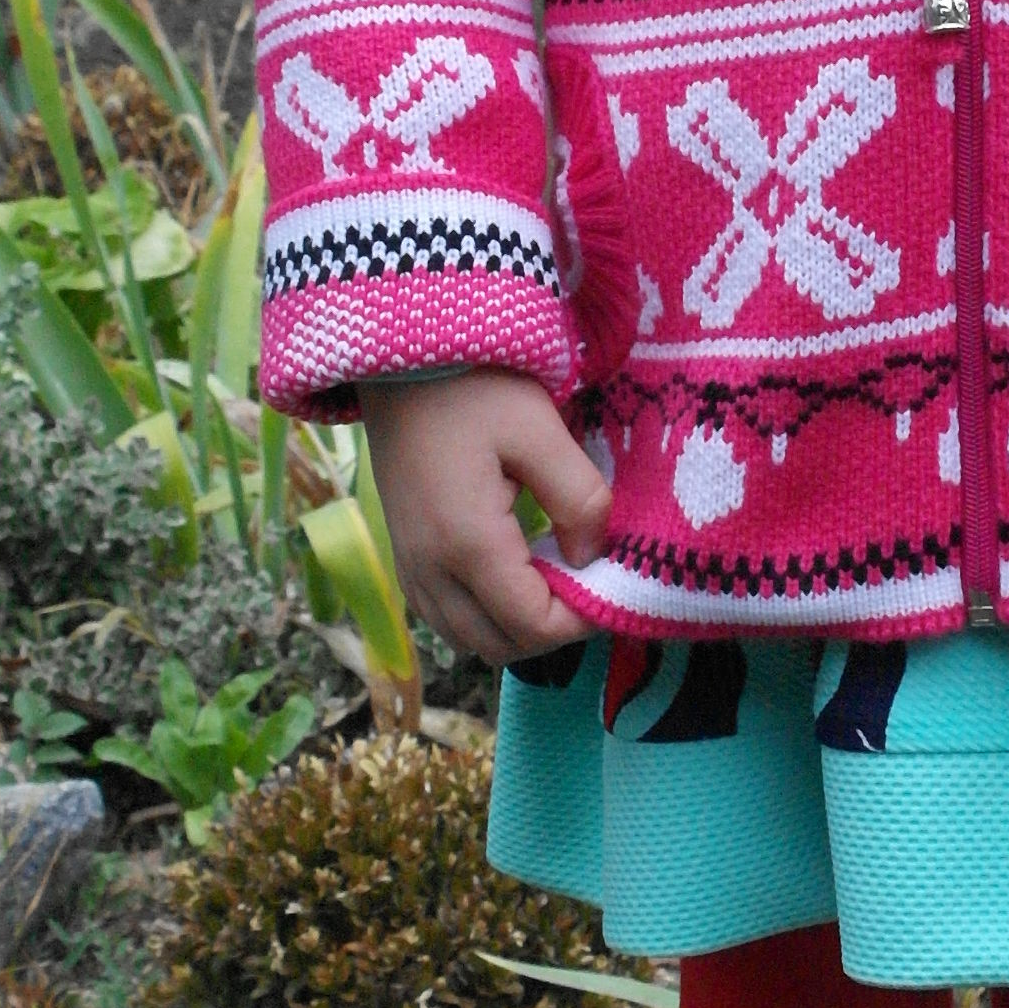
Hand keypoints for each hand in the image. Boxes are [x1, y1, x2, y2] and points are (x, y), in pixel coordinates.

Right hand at [358, 371, 610, 666]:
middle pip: (501, 646)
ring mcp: (409, 568)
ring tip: (551, 576)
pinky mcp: (402, 557)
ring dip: (516, 626)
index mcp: (468, 544)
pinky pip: (444, 617)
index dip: (581, 619)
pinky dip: (483, 614)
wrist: (397, 362)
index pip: (533, 625)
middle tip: (585, 584)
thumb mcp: (540, 432)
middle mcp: (430, 570)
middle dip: (551, 630)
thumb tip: (592, 556)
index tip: (611, 586)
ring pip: (470, 639)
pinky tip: (512, 573)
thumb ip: (579, 499)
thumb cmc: (472, 386)